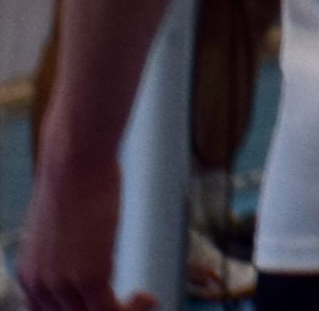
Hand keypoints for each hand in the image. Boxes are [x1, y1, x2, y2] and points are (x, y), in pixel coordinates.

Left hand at [22, 156, 156, 310]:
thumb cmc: (72, 183)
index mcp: (30, 276)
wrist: (75, 163)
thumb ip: (66, 254)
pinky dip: (132, 310)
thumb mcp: (60, 229)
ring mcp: (62, 284)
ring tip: (142, 301)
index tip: (111, 305)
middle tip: (131, 303)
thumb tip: (88, 257)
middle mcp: (40, 286)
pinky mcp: (88, 276)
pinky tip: (148, 299)